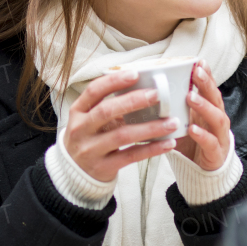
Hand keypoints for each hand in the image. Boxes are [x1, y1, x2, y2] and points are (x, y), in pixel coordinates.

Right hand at [64, 70, 179, 182]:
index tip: (135, 73)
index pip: (93, 91)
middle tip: (156, 94)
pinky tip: (168, 143)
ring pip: (122, 135)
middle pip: (106, 111)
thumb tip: (145, 89)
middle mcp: (80, 129)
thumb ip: (110, 105)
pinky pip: (131, 156)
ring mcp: (91, 150)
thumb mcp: (89, 119)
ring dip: (150, 128)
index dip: (113, 81)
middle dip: (133, 101)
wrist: (74, 172)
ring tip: (171, 122)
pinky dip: (152, 149)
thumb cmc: (89, 137)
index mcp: (78, 111)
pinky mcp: (103, 167)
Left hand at [174, 63, 231, 170]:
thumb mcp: (182, 121)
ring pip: (216, 118)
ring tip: (190, 97)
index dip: (206, 75)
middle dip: (206, 84)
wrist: (204, 171)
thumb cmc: (191, 142)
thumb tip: (146, 91)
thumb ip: (171, 107)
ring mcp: (219, 136)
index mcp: (209, 110)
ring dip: (203, 106)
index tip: (198, 61)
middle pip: (216, 98)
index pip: (210, 89)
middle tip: (196, 72)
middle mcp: (217, 120)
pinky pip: (210, 142)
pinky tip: (192, 129)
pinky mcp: (216, 154)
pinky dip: (202, 135)